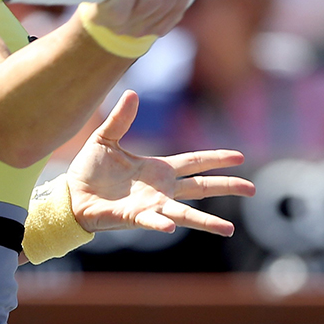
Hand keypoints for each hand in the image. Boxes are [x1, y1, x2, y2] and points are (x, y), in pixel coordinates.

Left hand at [66, 90, 254, 236]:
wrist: (71, 194)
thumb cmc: (89, 169)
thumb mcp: (105, 138)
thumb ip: (121, 119)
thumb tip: (132, 93)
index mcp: (158, 169)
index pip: (194, 163)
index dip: (216, 159)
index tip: (239, 157)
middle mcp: (160, 189)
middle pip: (200, 187)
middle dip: (226, 187)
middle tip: (252, 189)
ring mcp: (150, 205)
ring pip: (184, 213)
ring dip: (206, 222)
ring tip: (229, 230)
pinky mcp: (134, 217)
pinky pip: (152, 221)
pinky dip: (161, 223)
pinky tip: (171, 226)